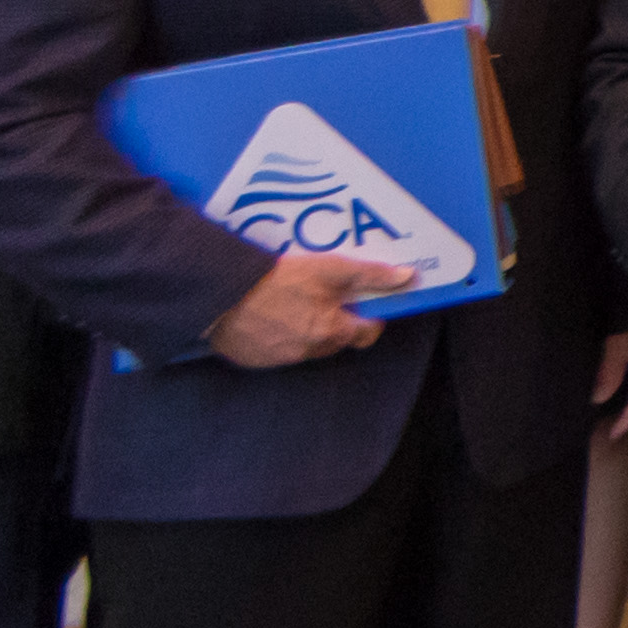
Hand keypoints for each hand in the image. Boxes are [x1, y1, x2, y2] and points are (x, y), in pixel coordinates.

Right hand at [207, 247, 410, 368]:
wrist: (220, 298)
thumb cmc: (277, 282)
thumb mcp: (329, 269)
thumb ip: (369, 275)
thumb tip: (407, 277)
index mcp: (333, 332)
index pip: (367, 331)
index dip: (369, 315)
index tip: (363, 301)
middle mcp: (311, 351)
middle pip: (337, 339)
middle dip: (337, 320)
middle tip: (325, 295)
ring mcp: (281, 358)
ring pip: (307, 345)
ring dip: (307, 327)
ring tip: (294, 301)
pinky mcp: (255, 358)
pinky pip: (277, 348)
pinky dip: (278, 334)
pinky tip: (268, 313)